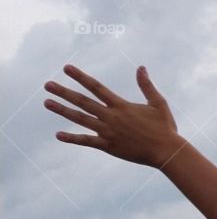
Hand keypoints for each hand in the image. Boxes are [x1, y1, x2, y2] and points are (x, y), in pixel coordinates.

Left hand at [43, 64, 179, 166]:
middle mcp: (111, 117)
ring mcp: (108, 132)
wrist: (166, 151)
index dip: (80, 77)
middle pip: (82, 101)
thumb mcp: (158, 103)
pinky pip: (86, 141)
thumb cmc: (165, 128)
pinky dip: (72, 138)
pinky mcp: (108, 146)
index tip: (66, 68)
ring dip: (62, 110)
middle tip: (47, 85)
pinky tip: (58, 134)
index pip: (96, 87)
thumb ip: (146, 85)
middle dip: (63, 92)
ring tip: (47, 103)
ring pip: (80, 119)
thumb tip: (141, 67)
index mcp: (121, 105)